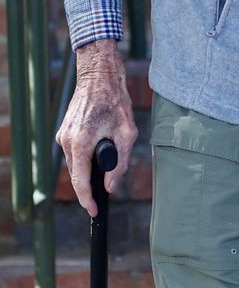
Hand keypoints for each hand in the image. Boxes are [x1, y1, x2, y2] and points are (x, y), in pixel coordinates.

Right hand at [55, 39, 137, 216]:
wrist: (99, 76)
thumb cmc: (116, 101)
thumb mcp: (127, 133)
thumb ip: (120, 162)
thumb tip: (111, 186)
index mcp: (81, 143)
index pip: (80, 181)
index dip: (88, 199)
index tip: (94, 211)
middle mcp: (67, 141)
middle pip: (77, 174)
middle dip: (91, 183)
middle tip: (106, 189)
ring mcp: (63, 135)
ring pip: (76, 162)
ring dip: (89, 166)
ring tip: (109, 155)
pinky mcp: (64, 131)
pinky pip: (75, 151)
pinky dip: (86, 154)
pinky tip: (100, 144)